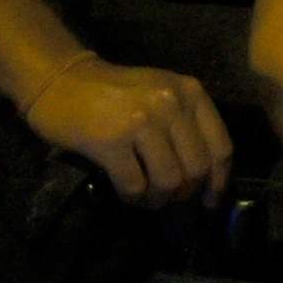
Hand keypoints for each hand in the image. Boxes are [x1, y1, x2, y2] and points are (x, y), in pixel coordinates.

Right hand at [26, 54, 233, 205]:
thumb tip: (202, 174)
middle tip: (169, 200)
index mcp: (191, 92)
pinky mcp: (110, 141)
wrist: (61, 81)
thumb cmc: (114, 92)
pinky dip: (133, 197)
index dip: (218, 180)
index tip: (210, 201)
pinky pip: (134, 184)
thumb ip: (186, 123)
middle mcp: (172, 104)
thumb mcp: (162, 93)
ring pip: (168, 180)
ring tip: (147, 199)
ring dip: (158, 199)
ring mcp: (142, 121)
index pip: (221, 146)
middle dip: (185, 193)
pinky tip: (127, 194)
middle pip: (197, 168)